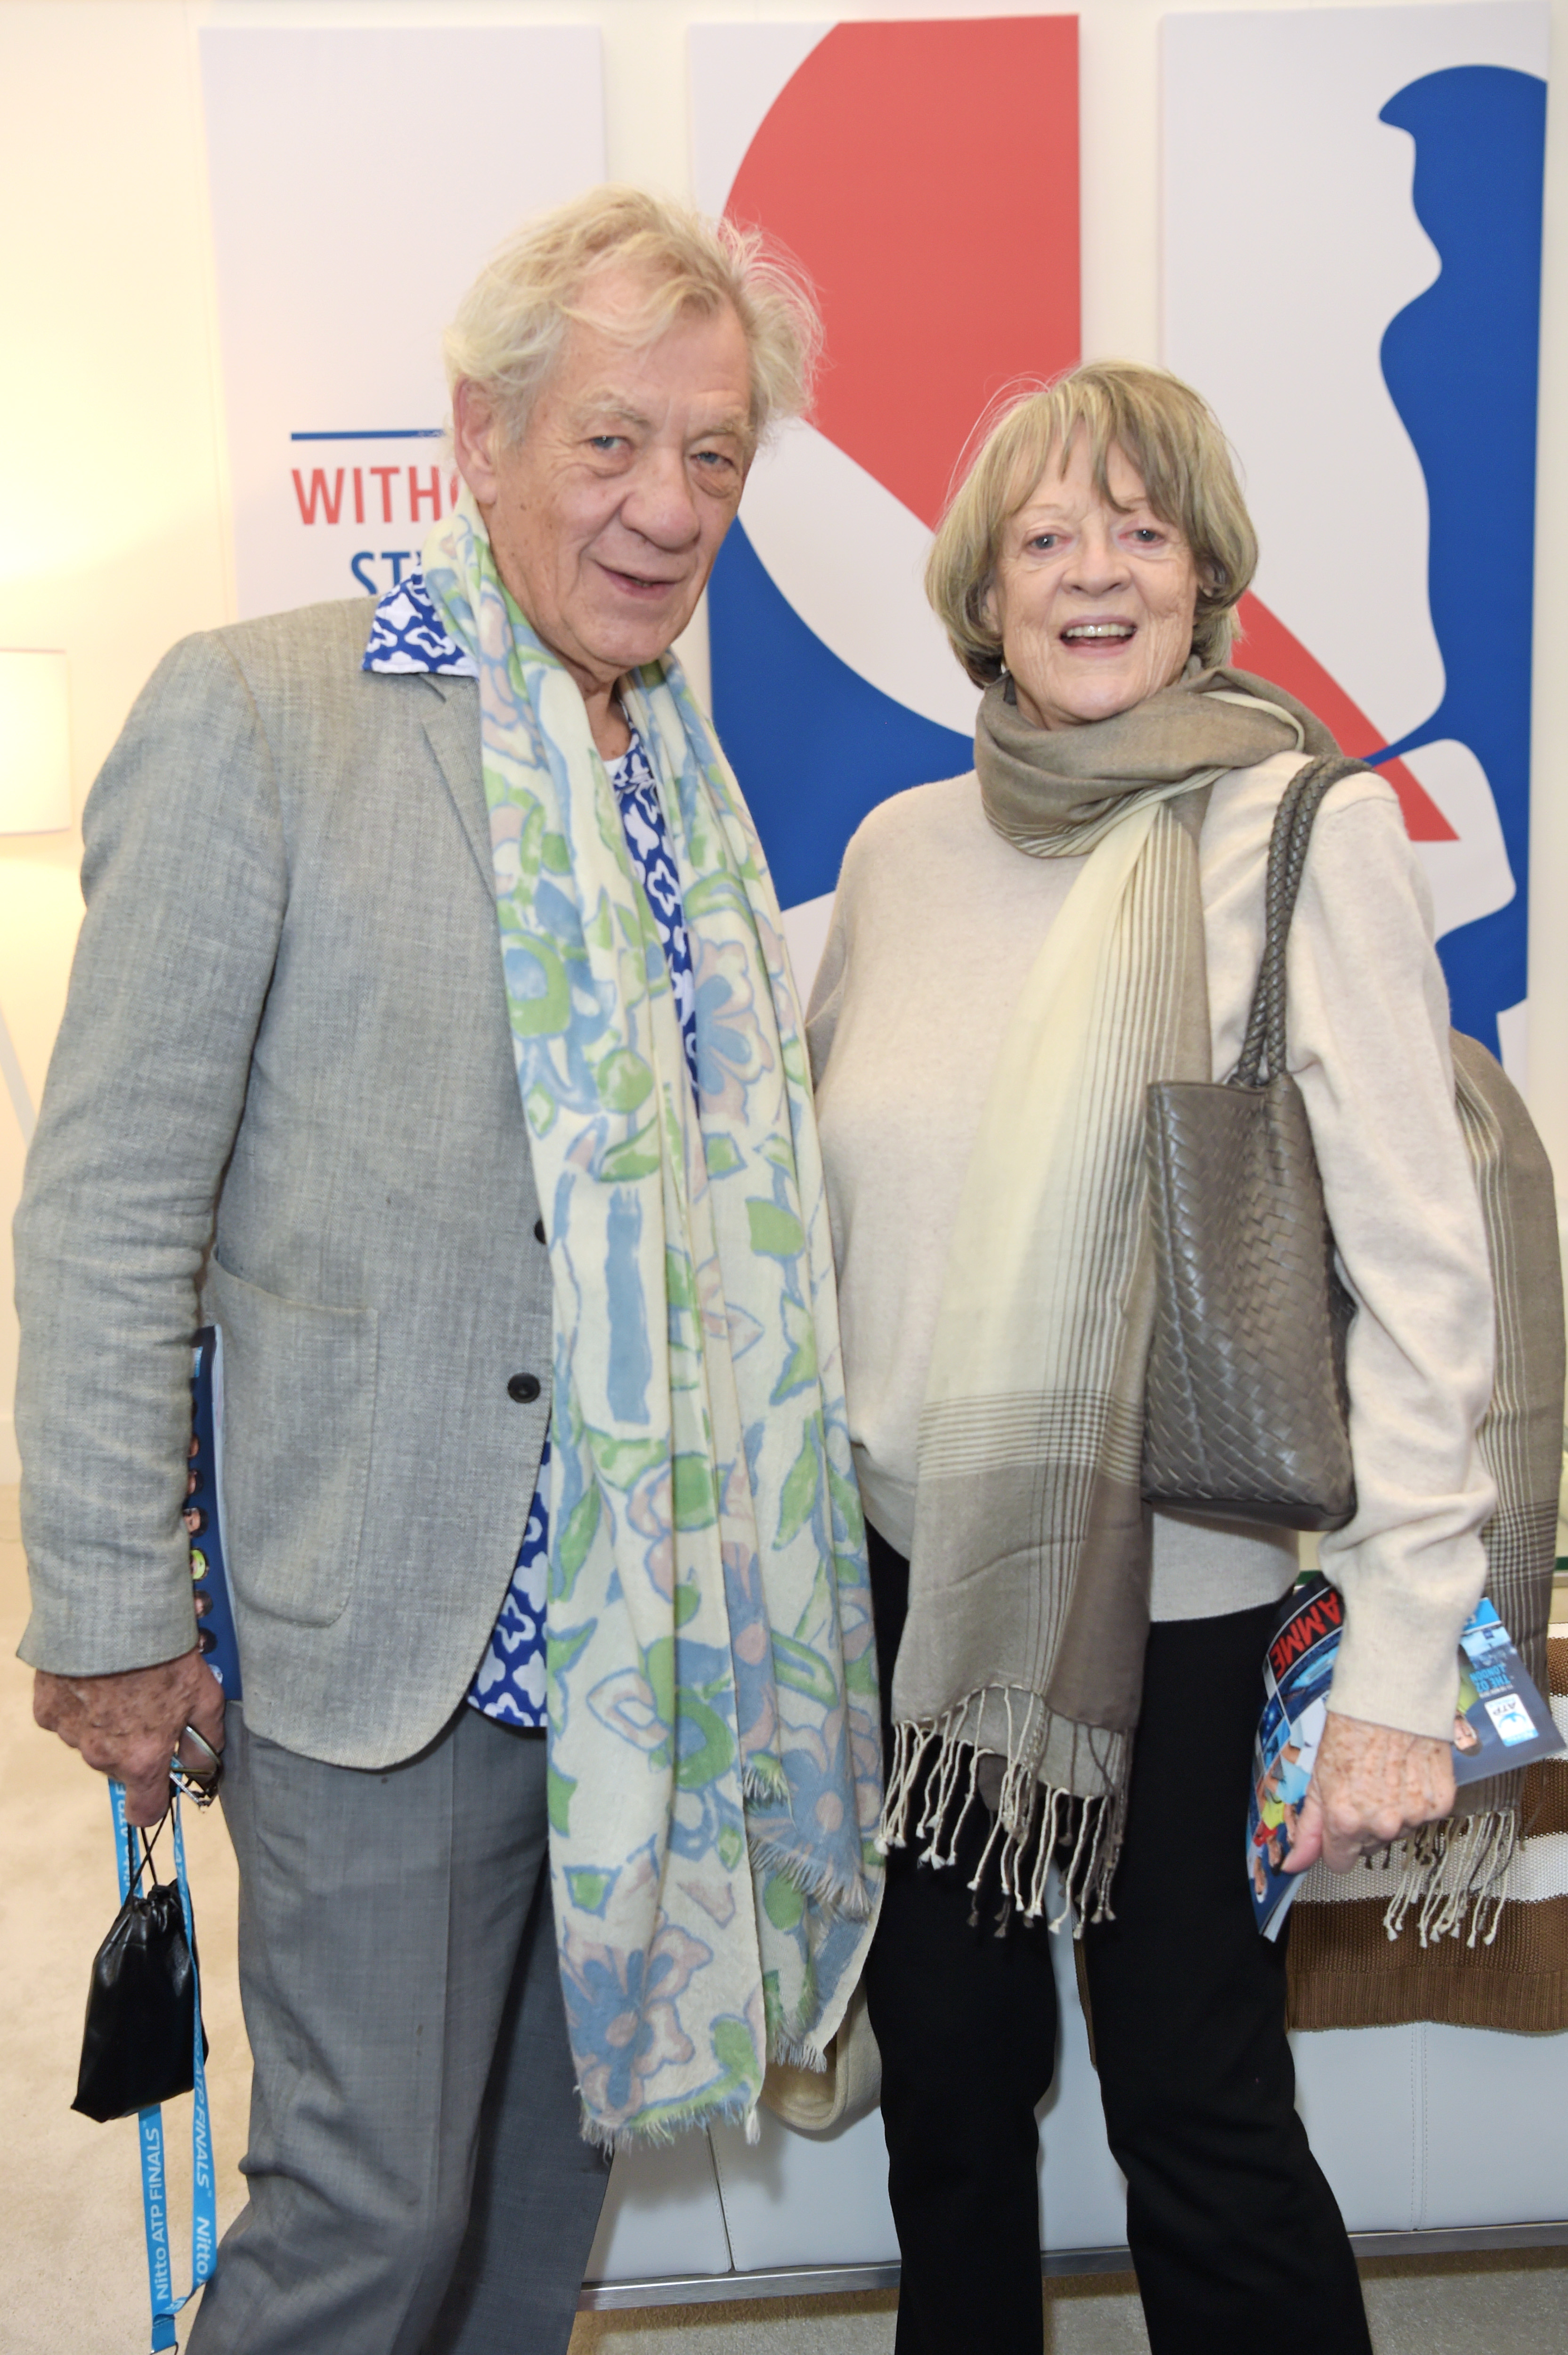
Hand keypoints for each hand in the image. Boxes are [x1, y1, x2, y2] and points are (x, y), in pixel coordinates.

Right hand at [34, 1650, 226, 1825]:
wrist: (112, 1614)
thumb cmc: (163, 1653)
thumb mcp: (205, 1695)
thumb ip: (206, 1739)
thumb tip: (204, 1765)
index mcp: (141, 1759)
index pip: (144, 1811)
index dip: (157, 1798)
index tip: (163, 1780)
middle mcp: (101, 1756)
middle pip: (121, 1767)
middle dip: (137, 1744)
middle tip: (151, 1703)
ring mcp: (70, 1734)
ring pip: (93, 1741)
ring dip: (108, 1722)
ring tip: (125, 1681)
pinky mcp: (48, 1710)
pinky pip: (68, 1717)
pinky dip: (81, 1703)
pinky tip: (97, 1674)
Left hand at [1283, 1708, 1453, 1874]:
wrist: (1391, 1697)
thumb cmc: (1351, 1729)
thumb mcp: (1318, 1777)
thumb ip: (1308, 1827)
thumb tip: (1293, 1864)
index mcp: (1346, 1820)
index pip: (1340, 1862)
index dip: (1335, 1844)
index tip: (1338, 1828)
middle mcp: (1382, 1824)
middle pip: (1370, 1846)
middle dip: (1363, 1825)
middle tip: (1362, 1789)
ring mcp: (1415, 1815)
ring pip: (1399, 1832)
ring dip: (1392, 1813)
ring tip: (1386, 1777)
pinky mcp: (1441, 1803)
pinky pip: (1425, 1816)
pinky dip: (1417, 1801)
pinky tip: (1407, 1774)